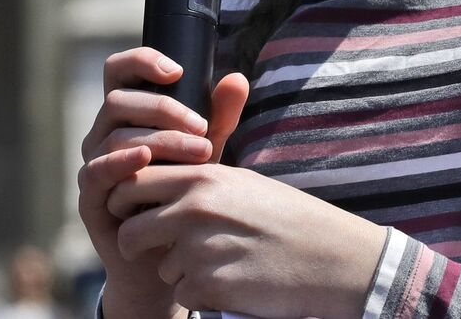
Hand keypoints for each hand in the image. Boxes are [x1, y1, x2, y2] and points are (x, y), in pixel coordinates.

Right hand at [77, 48, 248, 318]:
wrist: (172, 256)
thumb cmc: (185, 194)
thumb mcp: (206, 151)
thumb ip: (219, 117)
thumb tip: (236, 78)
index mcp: (125, 115)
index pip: (119, 71)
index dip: (141, 61)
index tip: (177, 70)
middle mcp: (103, 135)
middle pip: (118, 101)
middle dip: (163, 109)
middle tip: (203, 128)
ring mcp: (93, 165)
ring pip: (114, 135)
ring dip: (159, 139)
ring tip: (200, 152)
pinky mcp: (91, 198)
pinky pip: (96, 171)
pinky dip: (120, 161)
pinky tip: (145, 158)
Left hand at [106, 164, 386, 318]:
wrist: (333, 258)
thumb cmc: (287, 217)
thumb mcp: (243, 180)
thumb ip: (197, 172)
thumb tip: (153, 166)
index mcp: (201, 178)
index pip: (132, 183)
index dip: (127, 201)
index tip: (135, 211)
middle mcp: (195, 210)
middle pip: (130, 230)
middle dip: (134, 243)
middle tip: (147, 249)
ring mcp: (201, 250)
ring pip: (160, 267)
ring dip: (179, 270)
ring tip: (220, 262)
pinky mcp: (211, 287)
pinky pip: (183, 294)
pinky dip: (201, 293)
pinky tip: (232, 282)